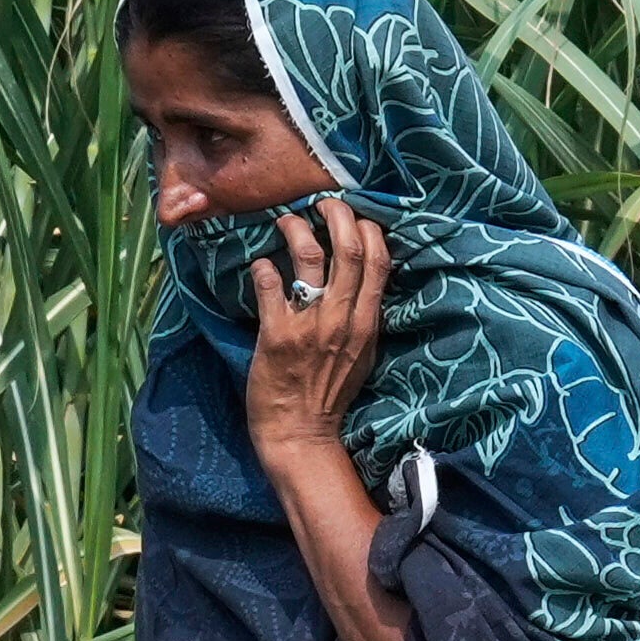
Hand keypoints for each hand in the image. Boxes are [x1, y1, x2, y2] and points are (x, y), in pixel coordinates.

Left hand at [234, 196, 390, 469]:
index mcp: (367, 323)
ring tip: (285, 221)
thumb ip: (362, 317)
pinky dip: (263, 266)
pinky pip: (270, 283)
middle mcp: (342, 318)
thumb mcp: (360, 354)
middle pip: (349, 248)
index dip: (368, 229)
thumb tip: (362, 281)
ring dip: (295, 229)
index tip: (354, 218)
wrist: (301, 436)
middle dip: (337, 214)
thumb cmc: (329, 396)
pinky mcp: (276, 333)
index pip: (379, 260)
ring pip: (308, 256)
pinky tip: (260, 264)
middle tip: (322, 204)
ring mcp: (310, 324)